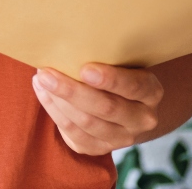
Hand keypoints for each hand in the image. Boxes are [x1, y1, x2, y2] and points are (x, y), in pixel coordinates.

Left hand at [31, 64, 163, 155]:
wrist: (124, 104)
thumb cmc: (116, 71)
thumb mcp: (121, 62)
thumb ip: (105, 56)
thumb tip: (68, 43)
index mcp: (151, 92)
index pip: (133, 86)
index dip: (110, 79)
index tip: (85, 69)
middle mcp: (142, 119)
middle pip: (106, 107)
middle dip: (72, 90)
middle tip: (46, 73)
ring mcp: (122, 138)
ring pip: (87, 123)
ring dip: (59, 101)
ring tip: (40, 79)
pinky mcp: (100, 148)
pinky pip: (74, 134)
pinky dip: (55, 112)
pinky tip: (43, 93)